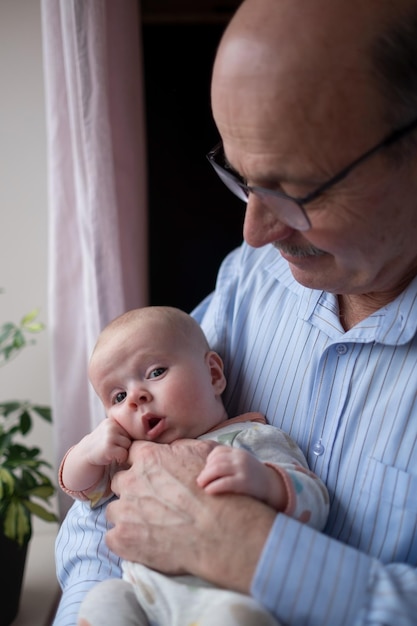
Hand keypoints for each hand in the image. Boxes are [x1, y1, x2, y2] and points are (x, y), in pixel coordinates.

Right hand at [84, 417, 131, 466]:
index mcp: (112, 421)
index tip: (114, 442)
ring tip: (111, 452)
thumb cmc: (101, 445)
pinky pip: (124, 454)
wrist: (85, 455)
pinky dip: (120, 458)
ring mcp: (109, 436)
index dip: (124, 439)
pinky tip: (110, 457)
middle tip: (112, 448)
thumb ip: (122, 429)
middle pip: (130, 438)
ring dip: (122, 452)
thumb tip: (144, 432)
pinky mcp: (108, 447)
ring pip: (128, 446)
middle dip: (123, 445)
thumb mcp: (110, 431)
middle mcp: (111, 426)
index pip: (129, 430)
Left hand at [106, 438, 276, 592]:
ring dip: (127, 516)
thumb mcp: (204, 453)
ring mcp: (124, 512)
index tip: (151, 474)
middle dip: (132, 490)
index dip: (142, 464)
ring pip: (115, 510)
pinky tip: (144, 543)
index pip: (132, 453)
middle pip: (120, 482)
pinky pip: (112, 538)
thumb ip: (180, 447)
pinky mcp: (122, 539)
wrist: (219, 531)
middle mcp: (131, 482)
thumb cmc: (216, 490)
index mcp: (148, 458)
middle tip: (153, 502)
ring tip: (150, 525)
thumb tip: (172, 447)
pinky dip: (125, 540)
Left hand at [196, 445, 287, 509]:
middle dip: (205, 472)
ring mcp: (243, 469)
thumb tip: (206, 467)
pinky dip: (213, 486)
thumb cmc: (253, 476)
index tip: (207, 471)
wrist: (273, 486)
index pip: (218, 452)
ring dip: (206, 478)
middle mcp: (240, 458)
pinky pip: (225, 482)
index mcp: (238, 453)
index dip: (209, 461)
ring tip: (202, 486)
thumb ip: (229, 461)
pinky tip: (209, 491)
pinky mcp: (244, 482)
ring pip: (217, 469)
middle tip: (200, 481)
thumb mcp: (243, 463)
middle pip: (215, 461)